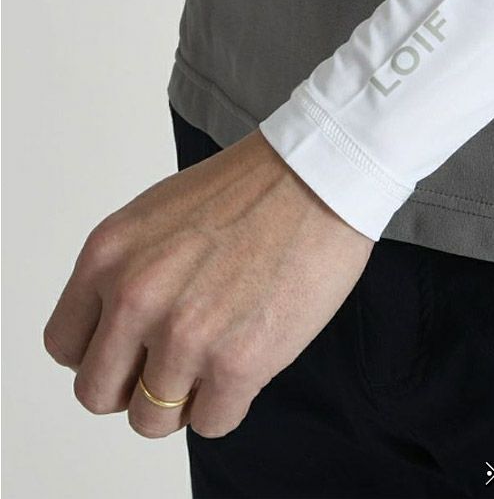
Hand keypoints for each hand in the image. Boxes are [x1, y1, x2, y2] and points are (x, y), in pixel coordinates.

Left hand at [43, 128, 373, 438]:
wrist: (319, 178)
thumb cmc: (253, 187)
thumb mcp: (159, 215)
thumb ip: (130, 270)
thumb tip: (126, 326)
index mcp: (107, 257)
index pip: (67, 345)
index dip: (105, 353)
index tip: (135, 350)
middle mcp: (134, 299)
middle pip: (99, 394)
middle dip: (136, 386)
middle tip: (176, 364)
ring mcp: (184, 335)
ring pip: (152, 420)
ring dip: (185, 398)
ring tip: (219, 360)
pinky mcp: (237, 363)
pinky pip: (211, 422)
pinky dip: (228, 403)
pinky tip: (250, 360)